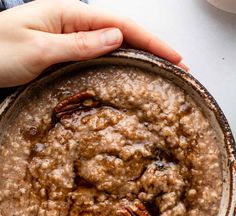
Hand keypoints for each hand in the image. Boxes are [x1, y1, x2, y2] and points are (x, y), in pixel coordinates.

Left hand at [0, 0, 185, 86]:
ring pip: (112, 43)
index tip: (174, 56)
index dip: (151, 40)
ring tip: (160, 68)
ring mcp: (69, 38)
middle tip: (176, 65)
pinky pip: (97, 55)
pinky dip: (117, 61)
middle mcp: (72, 23)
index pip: (120, 24)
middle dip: (151, 46)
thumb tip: (116, 37)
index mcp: (69, 15)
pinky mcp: (64, 53)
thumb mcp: (39, 50)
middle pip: (121, 31)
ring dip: (138, 54)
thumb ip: (79, 44)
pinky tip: (128, 69)